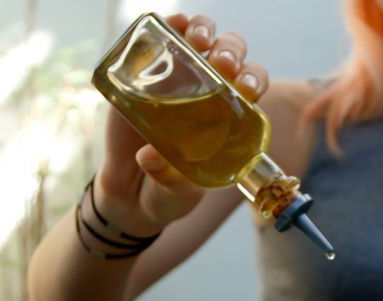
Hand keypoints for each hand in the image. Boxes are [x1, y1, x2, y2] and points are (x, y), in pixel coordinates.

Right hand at [94, 13, 270, 236]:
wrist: (129, 193)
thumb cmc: (168, 190)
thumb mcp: (175, 190)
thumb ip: (169, 177)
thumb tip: (150, 157)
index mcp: (228, 114)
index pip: (250, 85)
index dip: (253, 79)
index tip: (247, 90)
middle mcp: (207, 90)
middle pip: (229, 55)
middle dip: (231, 52)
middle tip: (223, 65)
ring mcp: (177, 78)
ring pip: (199, 39)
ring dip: (203, 31)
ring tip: (198, 41)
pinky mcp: (144, 75)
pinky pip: (159, 41)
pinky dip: (168, 26)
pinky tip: (170, 24)